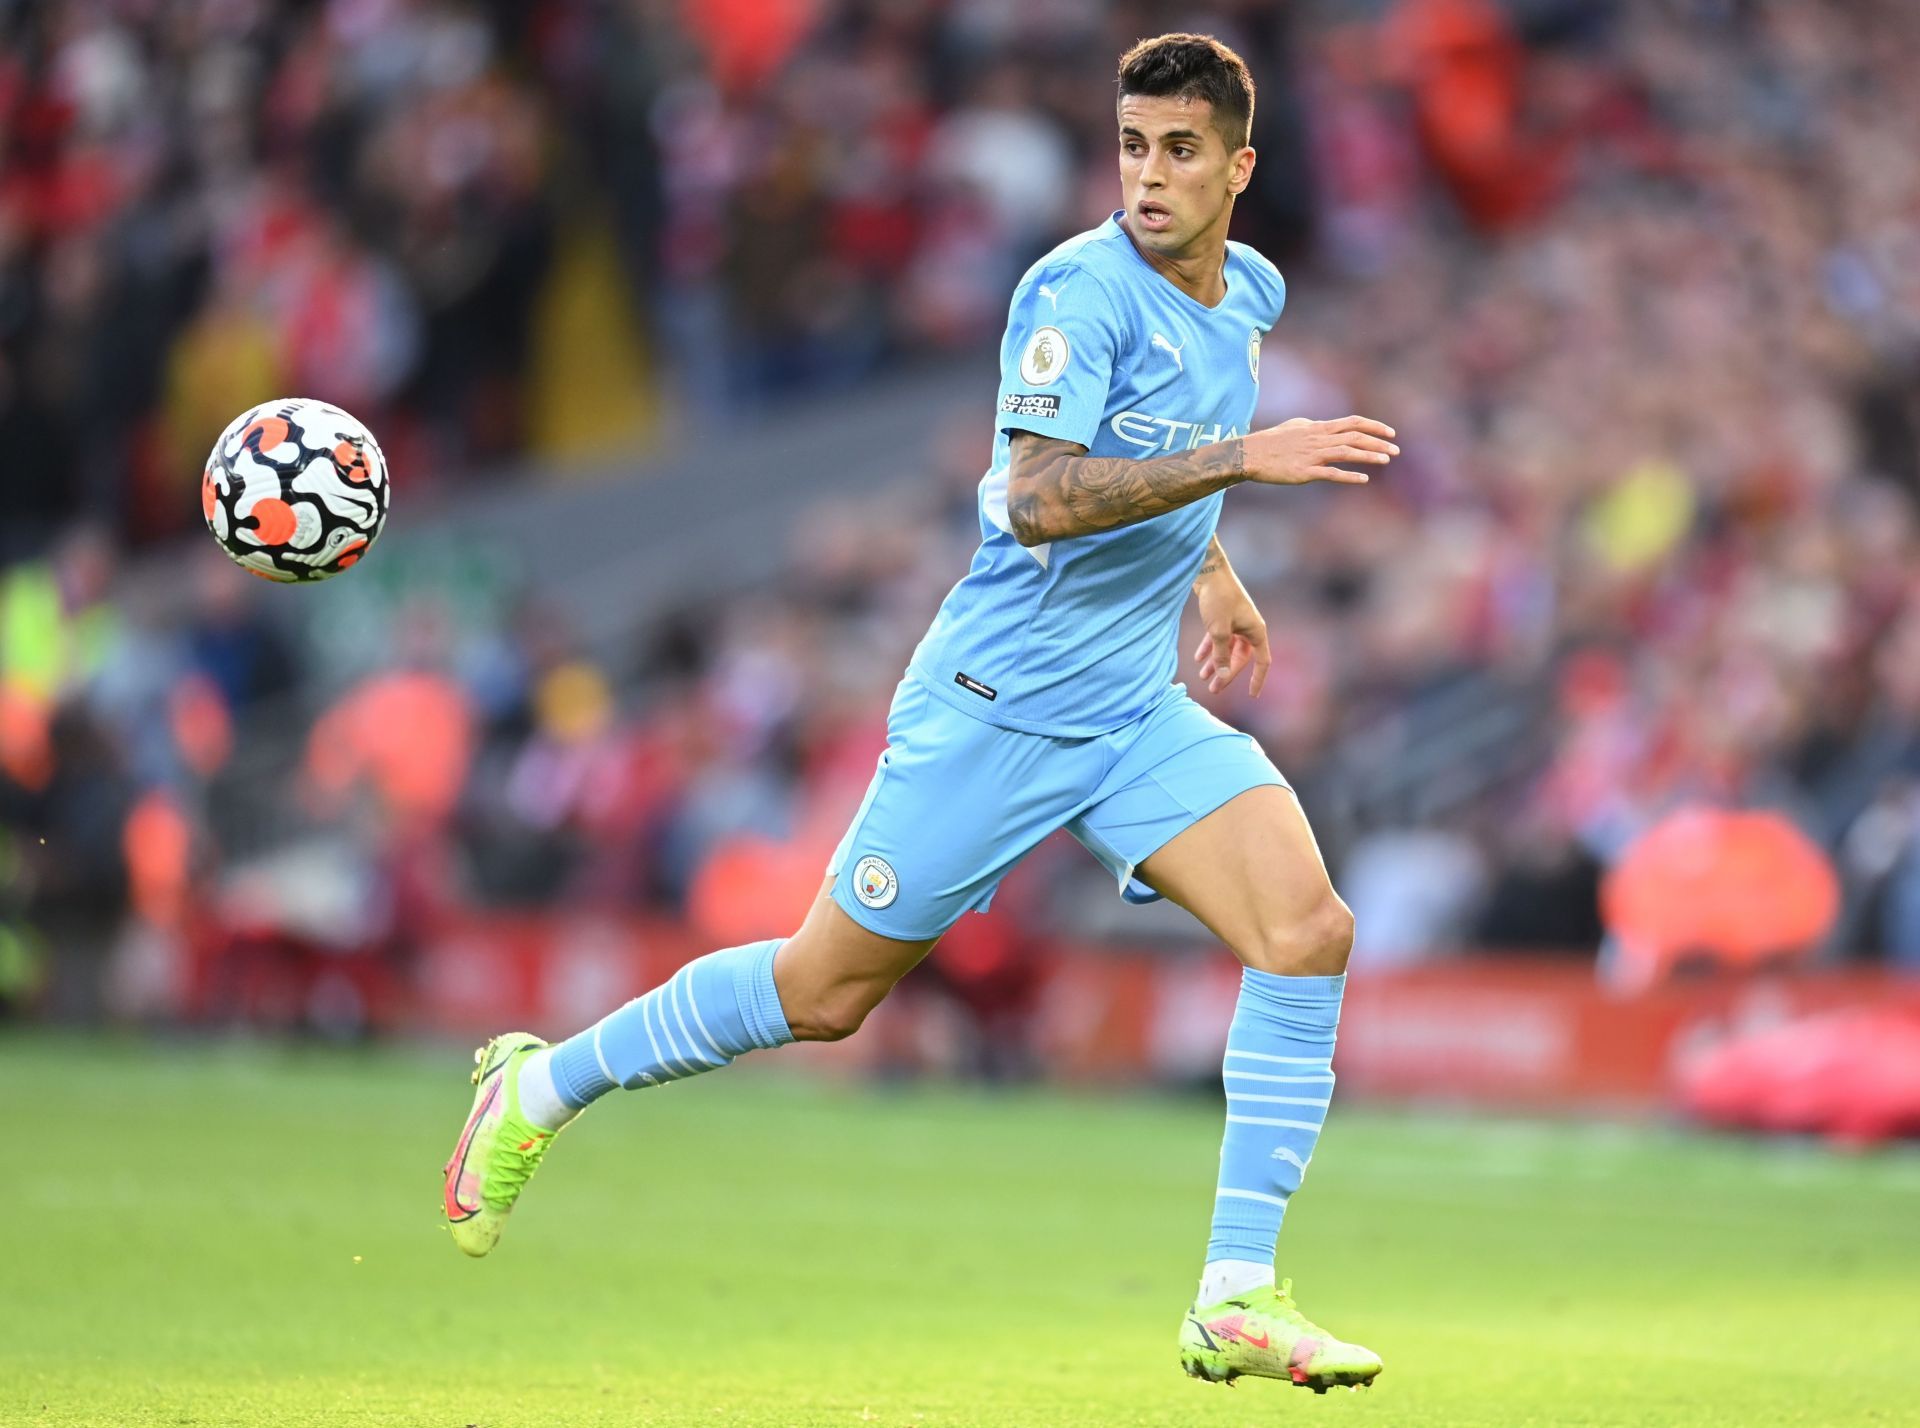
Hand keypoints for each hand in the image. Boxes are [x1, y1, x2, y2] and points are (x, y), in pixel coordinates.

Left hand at [1193, 561, 1271, 696]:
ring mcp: (1237, 622)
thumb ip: (1221, 655)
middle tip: (1213, 689)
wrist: (1208, 570)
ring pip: (1227, 649)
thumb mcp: (1218, 631)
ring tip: (1202, 677)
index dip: (1257, 679)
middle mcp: (1249, 628)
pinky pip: (1219, 638)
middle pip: (1240, 658)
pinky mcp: (1224, 617)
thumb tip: (1223, 676)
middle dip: (1226, 673)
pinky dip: (1209, 648)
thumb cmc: (1218, 599)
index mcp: (1256, 631)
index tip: (1252, 695)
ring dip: (1216, 662)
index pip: (1262, 661)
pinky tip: (1198, 658)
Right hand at [1240, 415, 1396, 485]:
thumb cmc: (1270, 441)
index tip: (1390, 433)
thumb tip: (1321, 424)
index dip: (1374, 427)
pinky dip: (1349, 476)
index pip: (1353, 423)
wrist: (1250, 454)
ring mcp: (1312, 455)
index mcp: (1318, 428)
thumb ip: (1311, 425)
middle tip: (1396, 450)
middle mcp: (1318, 439)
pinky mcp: (1305, 472)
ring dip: (1369, 456)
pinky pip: (1331, 474)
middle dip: (1378, 442)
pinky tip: (1364, 479)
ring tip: (1387, 460)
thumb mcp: (1294, 426)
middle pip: (1355, 437)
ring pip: (1347, 452)